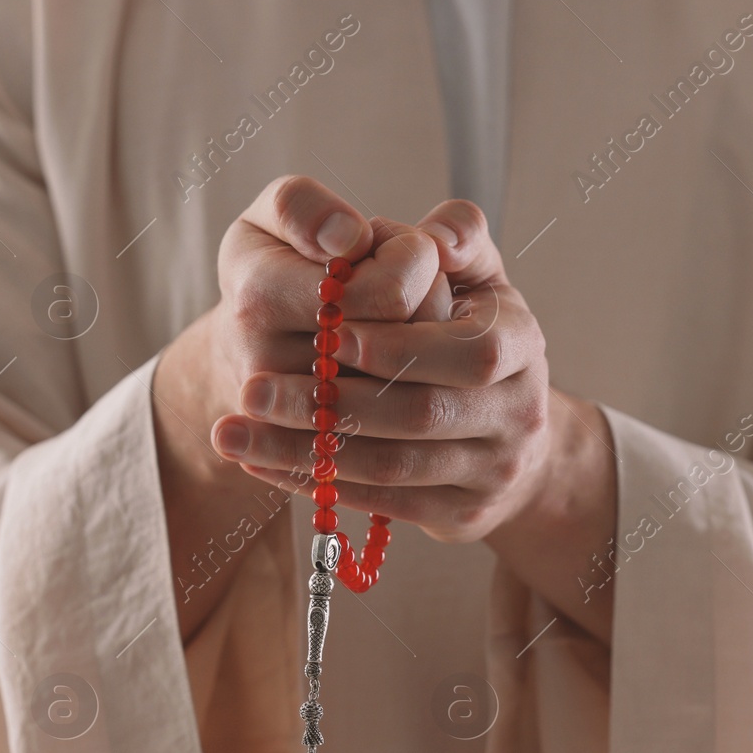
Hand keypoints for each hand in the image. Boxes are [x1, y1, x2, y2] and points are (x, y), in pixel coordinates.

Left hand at [216, 200, 552, 543]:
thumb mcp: (473, 273)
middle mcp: (518, 412)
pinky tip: (260, 462)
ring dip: (305, 452)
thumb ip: (456, 236)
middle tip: (251, 390)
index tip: (328, 333)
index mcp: (520, 341)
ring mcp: (493, 471)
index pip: (466, 349)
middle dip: (330, 403)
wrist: (507, 429)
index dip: (397, 345)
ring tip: (232, 434)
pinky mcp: (464, 517)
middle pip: (420, 414)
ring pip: (391, 467)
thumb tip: (438, 237)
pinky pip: (381, 502)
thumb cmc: (468, 330)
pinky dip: (317, 483)